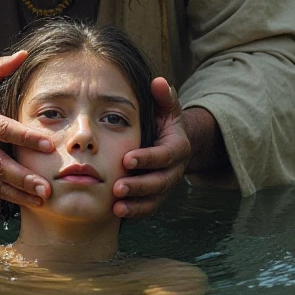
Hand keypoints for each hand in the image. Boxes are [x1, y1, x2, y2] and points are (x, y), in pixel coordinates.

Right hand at [0, 52, 53, 213]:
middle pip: (0, 165)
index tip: (48, 144)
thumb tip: (23, 55)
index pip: (4, 129)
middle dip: (23, 178)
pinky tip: (12, 213)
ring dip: (18, 194)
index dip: (25, 137)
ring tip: (41, 200)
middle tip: (46, 187)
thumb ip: (0, 67)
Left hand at [113, 78, 190, 219]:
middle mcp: (175, 169)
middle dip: (139, 186)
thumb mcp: (168, 108)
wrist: (174, 143)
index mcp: (178, 147)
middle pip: (160, 182)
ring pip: (154, 199)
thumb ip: (164, 96)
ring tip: (116, 206)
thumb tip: (158, 81)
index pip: (164, 155)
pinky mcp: (156, 196)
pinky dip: (134, 212)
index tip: (127, 158)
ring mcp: (166, 185)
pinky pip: (148, 208)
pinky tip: (116, 212)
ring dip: (136, 204)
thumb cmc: (165, 122)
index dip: (147, 158)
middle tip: (118, 187)